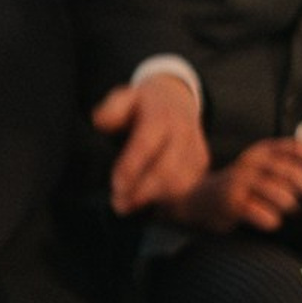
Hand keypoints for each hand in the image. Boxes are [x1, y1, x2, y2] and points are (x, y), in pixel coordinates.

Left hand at [94, 74, 208, 215]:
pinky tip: (146, 201)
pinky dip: (167, 198)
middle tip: (119, 204)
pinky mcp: (202, 162)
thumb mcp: (124, 98)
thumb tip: (99, 122)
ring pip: (180, 182)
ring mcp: (195, 148)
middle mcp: (182, 132)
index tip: (116, 186)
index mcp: (160, 116)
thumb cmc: (142, 104)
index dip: (131, 167)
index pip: (146, 144)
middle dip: (142, 191)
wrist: (177, 98)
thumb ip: (111, 109)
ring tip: (129, 204)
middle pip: (167, 169)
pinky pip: (188, 186)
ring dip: (154, 198)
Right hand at [169, 138, 301, 234]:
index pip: (291, 147)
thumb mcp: (258, 171)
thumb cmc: (237, 189)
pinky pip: (259, 212)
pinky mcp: (230, 201)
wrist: (194, 199)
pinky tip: (271, 222)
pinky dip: (270, 220)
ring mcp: (239, 182)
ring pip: (278, 193)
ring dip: (290, 205)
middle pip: (290, 171)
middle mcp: (250, 163)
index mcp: (260, 152)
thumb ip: (284, 171)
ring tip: (291, 213)